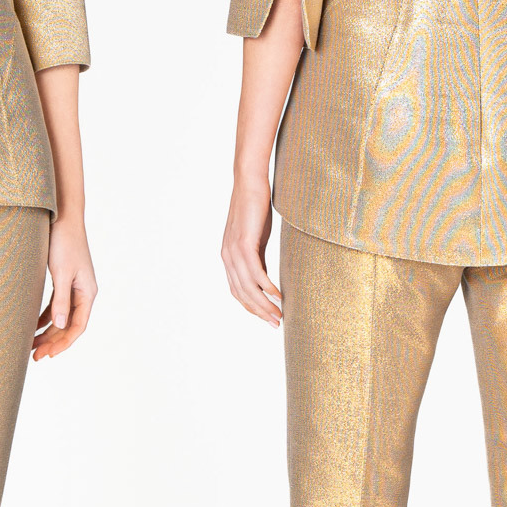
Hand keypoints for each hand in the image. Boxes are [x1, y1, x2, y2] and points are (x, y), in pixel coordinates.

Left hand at [33, 216, 96, 360]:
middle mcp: (83, 292)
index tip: (48, 355)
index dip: (63, 343)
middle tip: (35, 356)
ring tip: (31, 346)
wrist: (62, 217)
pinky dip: (44, 317)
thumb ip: (60, 300)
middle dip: (53, 342)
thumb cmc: (64, 242)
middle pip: (69, 325)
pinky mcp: (63, 280)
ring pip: (61, 317)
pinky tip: (32, 326)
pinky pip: (55, 306)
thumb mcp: (62, 273)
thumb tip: (59, 325)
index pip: (78, 326)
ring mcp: (73, 287)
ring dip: (47, 332)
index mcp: (87, 292)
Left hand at [222, 176, 281, 326]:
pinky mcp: (243, 243)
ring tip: (279, 315)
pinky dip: (266, 287)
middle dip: (259, 312)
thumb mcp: (256, 238)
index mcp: (229, 257)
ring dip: (264, 304)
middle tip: (276, 323)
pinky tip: (278, 296)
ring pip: (248, 287)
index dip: (252, 307)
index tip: (268, 317)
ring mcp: (233, 251)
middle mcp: (227, 257)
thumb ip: (258, 257)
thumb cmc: (255, 207)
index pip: (238, 291)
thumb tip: (265, 276)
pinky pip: (255, 273)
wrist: (249, 182)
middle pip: (242, 294)